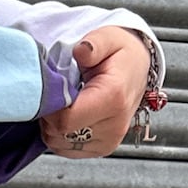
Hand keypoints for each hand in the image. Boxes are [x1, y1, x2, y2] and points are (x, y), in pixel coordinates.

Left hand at [38, 26, 150, 159]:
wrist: (137, 71)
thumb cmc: (121, 54)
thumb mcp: (109, 37)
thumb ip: (94, 43)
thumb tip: (81, 51)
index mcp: (113, 99)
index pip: (65, 120)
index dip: (49, 106)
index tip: (52, 89)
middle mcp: (113, 126)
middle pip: (59, 133)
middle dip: (49, 114)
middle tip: (58, 93)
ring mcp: (108, 141)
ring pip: (59, 144)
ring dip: (53, 125)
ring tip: (66, 102)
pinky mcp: (102, 149)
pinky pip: (66, 149)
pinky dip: (60, 134)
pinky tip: (70, 115)